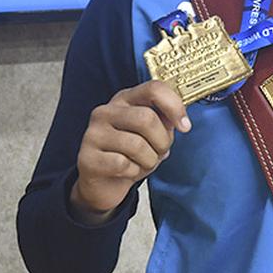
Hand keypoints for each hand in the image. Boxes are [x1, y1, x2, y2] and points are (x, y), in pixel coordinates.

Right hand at [69, 80, 190, 223]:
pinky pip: (123, 165)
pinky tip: (127, 172)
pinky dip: (133, 172)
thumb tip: (180, 120)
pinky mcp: (87, 158)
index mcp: (125, 99)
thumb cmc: (131, 155)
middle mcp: (105, 111)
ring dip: (149, 160)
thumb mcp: (152, 134)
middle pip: (147, 118)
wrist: (104, 184)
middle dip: (162, 141)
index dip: (174, 106)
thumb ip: (165, 121)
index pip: (154, 88)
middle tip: (161, 152)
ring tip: (143, 163)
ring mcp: (93, 134)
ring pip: (137, 145)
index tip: (185, 126)